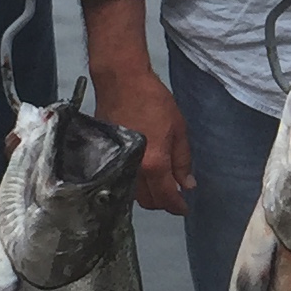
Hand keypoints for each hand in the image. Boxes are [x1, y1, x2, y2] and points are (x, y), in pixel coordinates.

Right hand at [90, 63, 191, 215]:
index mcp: (154, 163)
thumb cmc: (153, 100)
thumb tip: (187, 185)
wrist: (121, 82)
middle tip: (173, 195)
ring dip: (147, 195)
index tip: (184, 208)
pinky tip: (141, 175)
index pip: (166, 197)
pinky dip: (132, 183)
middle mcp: (132, 169)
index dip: (177, 206)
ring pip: (132, 193)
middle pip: (147, 201)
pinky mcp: (103, 156)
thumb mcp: (178, 129)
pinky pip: (119, 179)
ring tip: (159, 185)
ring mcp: (115, 164)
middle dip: (162, 203)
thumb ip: (182, 160)